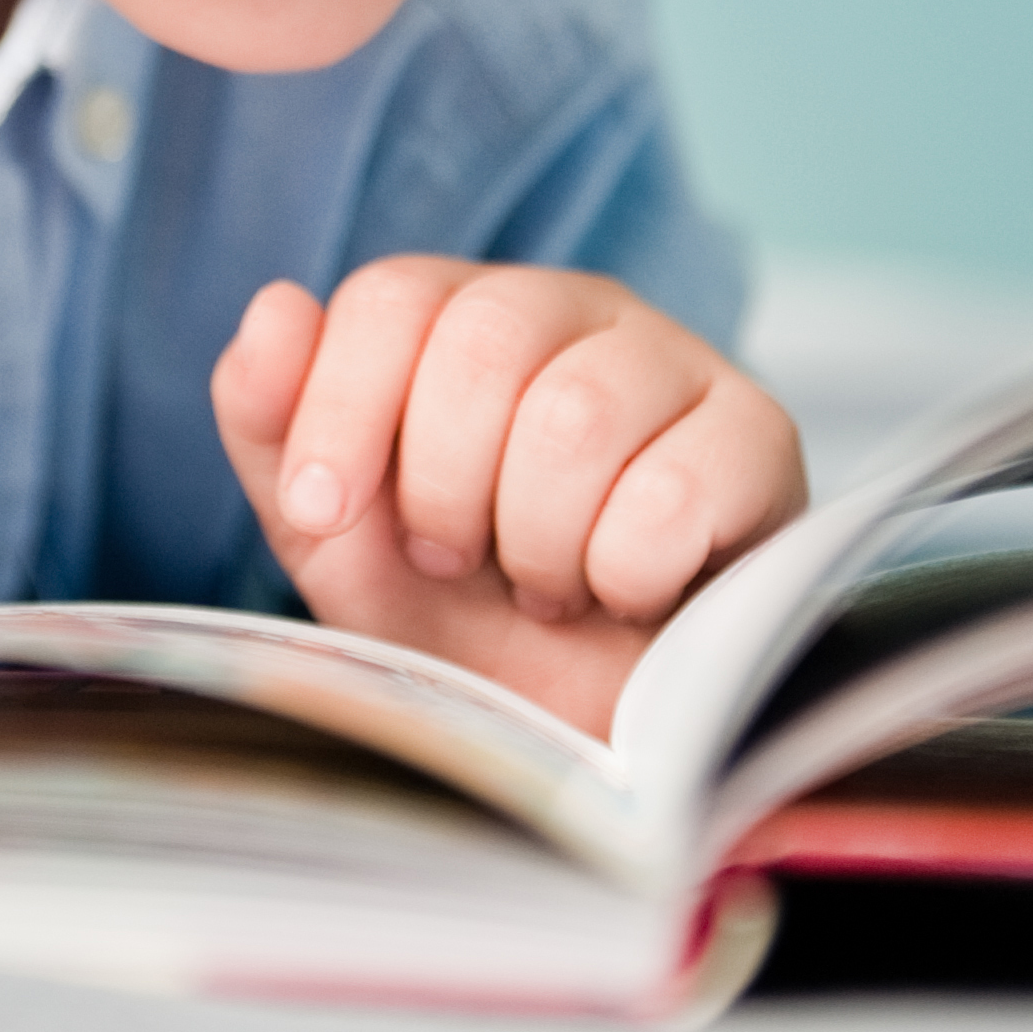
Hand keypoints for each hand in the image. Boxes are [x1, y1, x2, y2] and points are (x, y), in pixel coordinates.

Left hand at [210, 257, 806, 736]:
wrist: (588, 735)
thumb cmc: (460, 622)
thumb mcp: (338, 538)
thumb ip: (275, 423)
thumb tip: (274, 307)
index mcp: (466, 313)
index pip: (391, 296)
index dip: (339, 411)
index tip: (323, 513)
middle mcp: (577, 311)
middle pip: (485, 342)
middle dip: (445, 488)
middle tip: (459, 560)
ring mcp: (678, 363)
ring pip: (577, 415)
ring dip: (537, 542)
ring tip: (547, 585)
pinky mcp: (759, 438)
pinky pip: (674, 489)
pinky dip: (626, 572)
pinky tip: (630, 592)